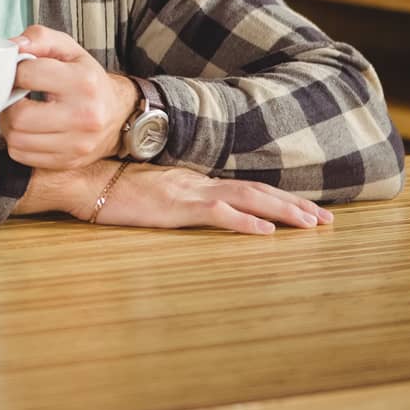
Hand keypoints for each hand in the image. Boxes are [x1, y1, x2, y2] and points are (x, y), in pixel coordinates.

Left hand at [0, 25, 136, 170]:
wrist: (118, 113)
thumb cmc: (87, 78)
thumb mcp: (68, 49)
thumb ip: (39, 37)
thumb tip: (12, 46)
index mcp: (83, 82)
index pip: (27, 75)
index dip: (14, 72)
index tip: (19, 74)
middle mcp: (84, 116)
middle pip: (18, 116)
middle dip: (8, 104)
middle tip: (14, 97)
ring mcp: (77, 144)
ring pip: (16, 139)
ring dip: (9, 125)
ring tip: (20, 112)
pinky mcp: (68, 161)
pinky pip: (22, 156)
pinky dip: (17, 142)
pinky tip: (28, 130)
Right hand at [88, 163, 334, 234]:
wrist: (83, 178)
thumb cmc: (108, 186)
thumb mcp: (148, 190)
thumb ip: (173, 195)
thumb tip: (191, 205)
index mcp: (192, 181)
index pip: (244, 188)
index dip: (278, 198)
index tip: (307, 210)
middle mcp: (197, 183)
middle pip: (255, 191)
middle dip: (294, 205)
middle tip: (326, 220)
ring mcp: (187, 193)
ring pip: (246, 198)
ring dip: (282, 211)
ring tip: (311, 223)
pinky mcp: (174, 207)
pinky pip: (217, 214)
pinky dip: (244, 221)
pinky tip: (266, 231)